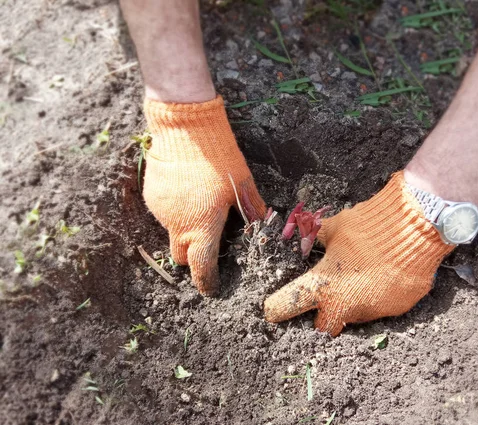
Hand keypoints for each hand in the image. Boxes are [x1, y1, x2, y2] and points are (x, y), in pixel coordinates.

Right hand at [143, 96, 264, 294]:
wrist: (184, 128)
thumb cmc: (219, 157)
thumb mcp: (243, 183)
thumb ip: (253, 208)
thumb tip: (264, 223)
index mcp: (202, 226)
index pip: (202, 266)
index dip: (207, 280)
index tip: (211, 288)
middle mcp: (177, 224)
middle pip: (182, 255)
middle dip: (194, 256)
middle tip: (208, 242)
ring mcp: (161, 211)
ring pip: (172, 232)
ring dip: (185, 228)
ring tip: (200, 205)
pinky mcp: (151, 196)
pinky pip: (164, 213)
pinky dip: (175, 211)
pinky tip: (187, 191)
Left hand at [264, 171, 453, 335]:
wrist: (415, 227)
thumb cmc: (368, 225)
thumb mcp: (335, 227)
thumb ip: (317, 237)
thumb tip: (306, 232)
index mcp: (322, 287)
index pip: (287, 305)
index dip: (277, 307)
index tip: (272, 310)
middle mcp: (344, 307)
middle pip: (323, 326)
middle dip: (322, 314)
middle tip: (327, 294)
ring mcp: (372, 311)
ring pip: (353, 316)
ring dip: (351, 302)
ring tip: (361, 276)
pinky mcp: (395, 309)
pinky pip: (379, 307)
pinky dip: (376, 296)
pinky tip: (383, 276)